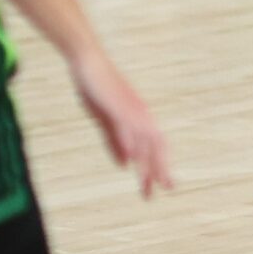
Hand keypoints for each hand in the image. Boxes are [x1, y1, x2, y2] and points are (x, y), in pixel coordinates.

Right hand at [69, 48, 171, 197]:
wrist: (88, 63)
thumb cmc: (98, 91)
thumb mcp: (106, 121)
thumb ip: (116, 142)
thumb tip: (126, 165)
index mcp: (140, 118)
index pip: (155, 146)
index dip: (159, 166)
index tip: (160, 188)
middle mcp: (141, 114)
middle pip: (156, 145)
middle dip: (159, 169)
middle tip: (164, 190)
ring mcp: (130, 109)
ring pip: (143, 139)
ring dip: (146, 162)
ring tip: (148, 182)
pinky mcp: (117, 104)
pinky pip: (125, 126)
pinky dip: (129, 142)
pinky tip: (132, 157)